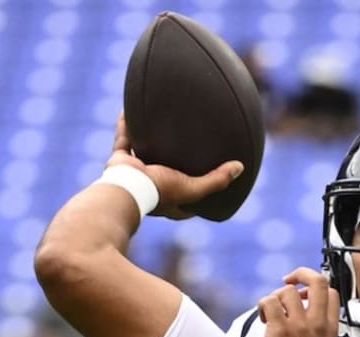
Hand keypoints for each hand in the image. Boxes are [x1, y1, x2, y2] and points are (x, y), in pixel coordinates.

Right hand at [106, 112, 242, 219]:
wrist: (126, 187)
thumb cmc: (159, 191)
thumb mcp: (193, 188)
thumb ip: (217, 180)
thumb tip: (240, 168)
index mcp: (168, 202)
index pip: (187, 202)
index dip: (199, 195)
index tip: (210, 185)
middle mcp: (151, 188)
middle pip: (166, 174)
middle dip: (173, 163)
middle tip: (184, 150)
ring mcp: (134, 174)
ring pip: (144, 154)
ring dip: (149, 141)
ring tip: (158, 126)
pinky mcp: (119, 161)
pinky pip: (124, 139)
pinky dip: (126, 126)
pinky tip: (129, 111)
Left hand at [259, 267, 340, 336]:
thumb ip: (320, 328)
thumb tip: (306, 309)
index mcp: (330, 328)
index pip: (332, 292)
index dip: (315, 287)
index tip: (304, 292)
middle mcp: (317, 323)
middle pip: (317, 282)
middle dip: (301, 274)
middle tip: (290, 280)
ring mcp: (299, 326)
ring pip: (287, 291)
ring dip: (276, 296)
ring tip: (273, 311)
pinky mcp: (279, 330)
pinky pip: (269, 302)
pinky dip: (263, 306)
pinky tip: (265, 318)